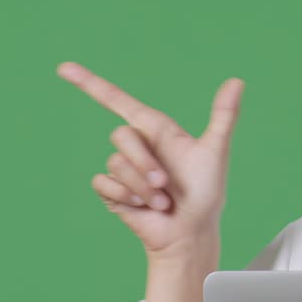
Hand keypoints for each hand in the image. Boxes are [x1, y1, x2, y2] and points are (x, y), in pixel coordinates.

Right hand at [57, 61, 243, 261]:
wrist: (191, 232)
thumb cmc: (206, 193)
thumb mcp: (215, 151)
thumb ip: (223, 116)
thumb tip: (237, 81)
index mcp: (157, 130)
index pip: (118, 101)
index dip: (90, 83)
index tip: (64, 69)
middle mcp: (138, 146)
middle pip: (121, 135)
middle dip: (144, 162)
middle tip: (165, 183)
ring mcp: (123, 169)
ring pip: (115, 163)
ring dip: (141, 186)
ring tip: (162, 201)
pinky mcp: (112, 191)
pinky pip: (104, 183)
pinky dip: (126, 197)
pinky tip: (143, 208)